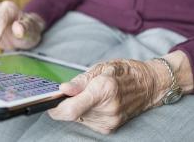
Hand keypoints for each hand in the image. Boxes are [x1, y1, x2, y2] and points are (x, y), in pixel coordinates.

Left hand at [48, 58, 170, 133]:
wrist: (149, 85)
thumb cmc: (124, 72)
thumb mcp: (101, 68)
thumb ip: (80, 81)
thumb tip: (62, 89)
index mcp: (104, 90)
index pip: (70, 109)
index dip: (55, 108)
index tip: (48, 102)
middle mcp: (107, 109)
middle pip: (72, 114)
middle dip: (65, 104)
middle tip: (71, 92)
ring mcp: (110, 121)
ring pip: (78, 118)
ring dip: (76, 108)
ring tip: (90, 95)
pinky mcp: (110, 128)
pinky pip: (87, 121)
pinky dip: (85, 112)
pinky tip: (95, 103)